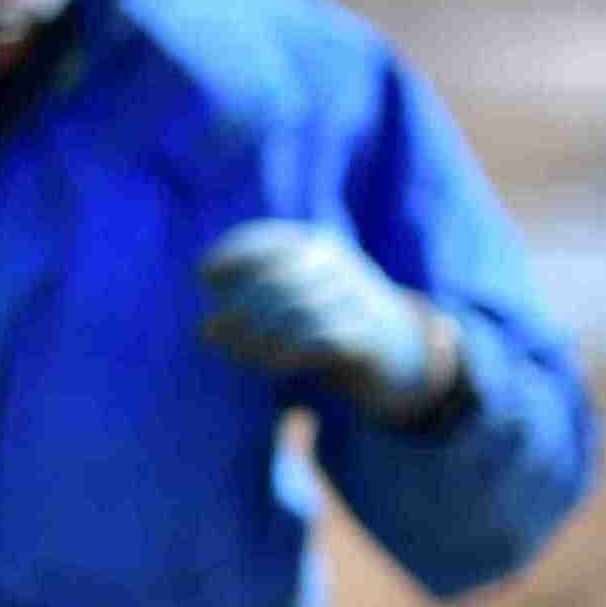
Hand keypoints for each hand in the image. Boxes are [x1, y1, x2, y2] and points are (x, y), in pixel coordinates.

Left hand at [192, 221, 461, 422]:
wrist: (399, 346)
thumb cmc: (326, 319)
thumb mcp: (291, 295)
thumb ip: (251, 302)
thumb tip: (207, 332)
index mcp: (313, 243)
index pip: (261, 241)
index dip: (226, 258)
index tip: (205, 280)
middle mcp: (337, 263)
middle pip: (274, 282)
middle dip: (234, 311)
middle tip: (210, 336)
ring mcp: (356, 296)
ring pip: (294, 313)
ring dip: (254, 338)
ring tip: (238, 355)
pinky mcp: (367, 334)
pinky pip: (318, 341)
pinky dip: (285, 354)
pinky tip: (271, 365)